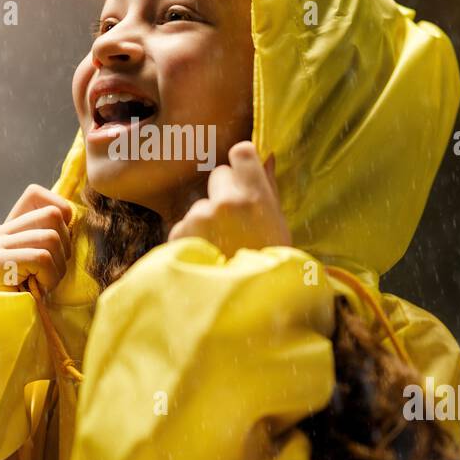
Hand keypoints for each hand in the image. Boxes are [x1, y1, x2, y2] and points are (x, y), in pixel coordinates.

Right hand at [0, 184, 73, 291]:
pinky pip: (43, 257)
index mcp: (7, 230)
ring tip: (41, 283)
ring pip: (52, 237)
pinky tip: (35, 290)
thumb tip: (74, 216)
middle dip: (64, 246)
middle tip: (50, 272)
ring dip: (57, 267)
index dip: (59, 209)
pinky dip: (49, 278)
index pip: (35, 194)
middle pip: (52, 215)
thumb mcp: (41, 265)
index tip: (62, 238)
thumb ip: (50, 238)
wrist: (1, 331)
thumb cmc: (27, 301)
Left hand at [168, 141, 289, 256]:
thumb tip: (269, 156)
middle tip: (234, 224)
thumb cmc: (268, 265)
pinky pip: (186, 224)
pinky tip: (206, 257)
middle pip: (218, 175)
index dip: (241, 164)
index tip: (243, 177)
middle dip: (224, 192)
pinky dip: (192, 238)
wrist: (244, 307)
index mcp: (255, 197)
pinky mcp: (181, 233)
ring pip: (201, 205)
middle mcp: (226, 202)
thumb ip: (269, 188)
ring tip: (220, 248)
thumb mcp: (278, 226)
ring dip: (207, 220)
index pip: (241, 153)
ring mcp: (200, 217)